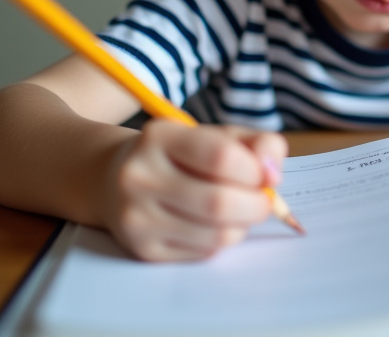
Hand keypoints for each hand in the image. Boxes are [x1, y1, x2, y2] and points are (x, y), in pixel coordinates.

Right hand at [100, 120, 288, 260]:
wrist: (114, 179)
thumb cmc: (181, 156)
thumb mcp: (215, 135)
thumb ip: (255, 145)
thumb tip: (273, 174)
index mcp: (159, 136)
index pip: (222, 157)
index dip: (257, 170)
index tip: (266, 174)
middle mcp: (140, 176)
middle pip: (219, 203)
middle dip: (257, 205)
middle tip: (263, 201)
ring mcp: (136, 217)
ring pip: (217, 235)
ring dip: (243, 226)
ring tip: (238, 212)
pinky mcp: (143, 249)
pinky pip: (204, 253)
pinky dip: (222, 240)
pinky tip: (212, 224)